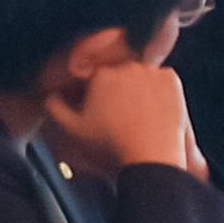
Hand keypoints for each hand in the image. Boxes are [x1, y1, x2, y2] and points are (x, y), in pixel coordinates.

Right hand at [44, 60, 197, 174]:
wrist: (151, 155)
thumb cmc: (111, 144)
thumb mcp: (73, 129)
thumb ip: (55, 107)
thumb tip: (51, 94)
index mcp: (101, 75)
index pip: (96, 76)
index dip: (98, 93)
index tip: (102, 108)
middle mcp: (127, 67)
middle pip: (119, 73)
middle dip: (117, 89)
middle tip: (121, 113)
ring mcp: (151, 71)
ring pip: (140, 75)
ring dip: (138, 87)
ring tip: (139, 113)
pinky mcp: (172, 79)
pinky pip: (162, 78)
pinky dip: (159, 89)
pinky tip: (154, 108)